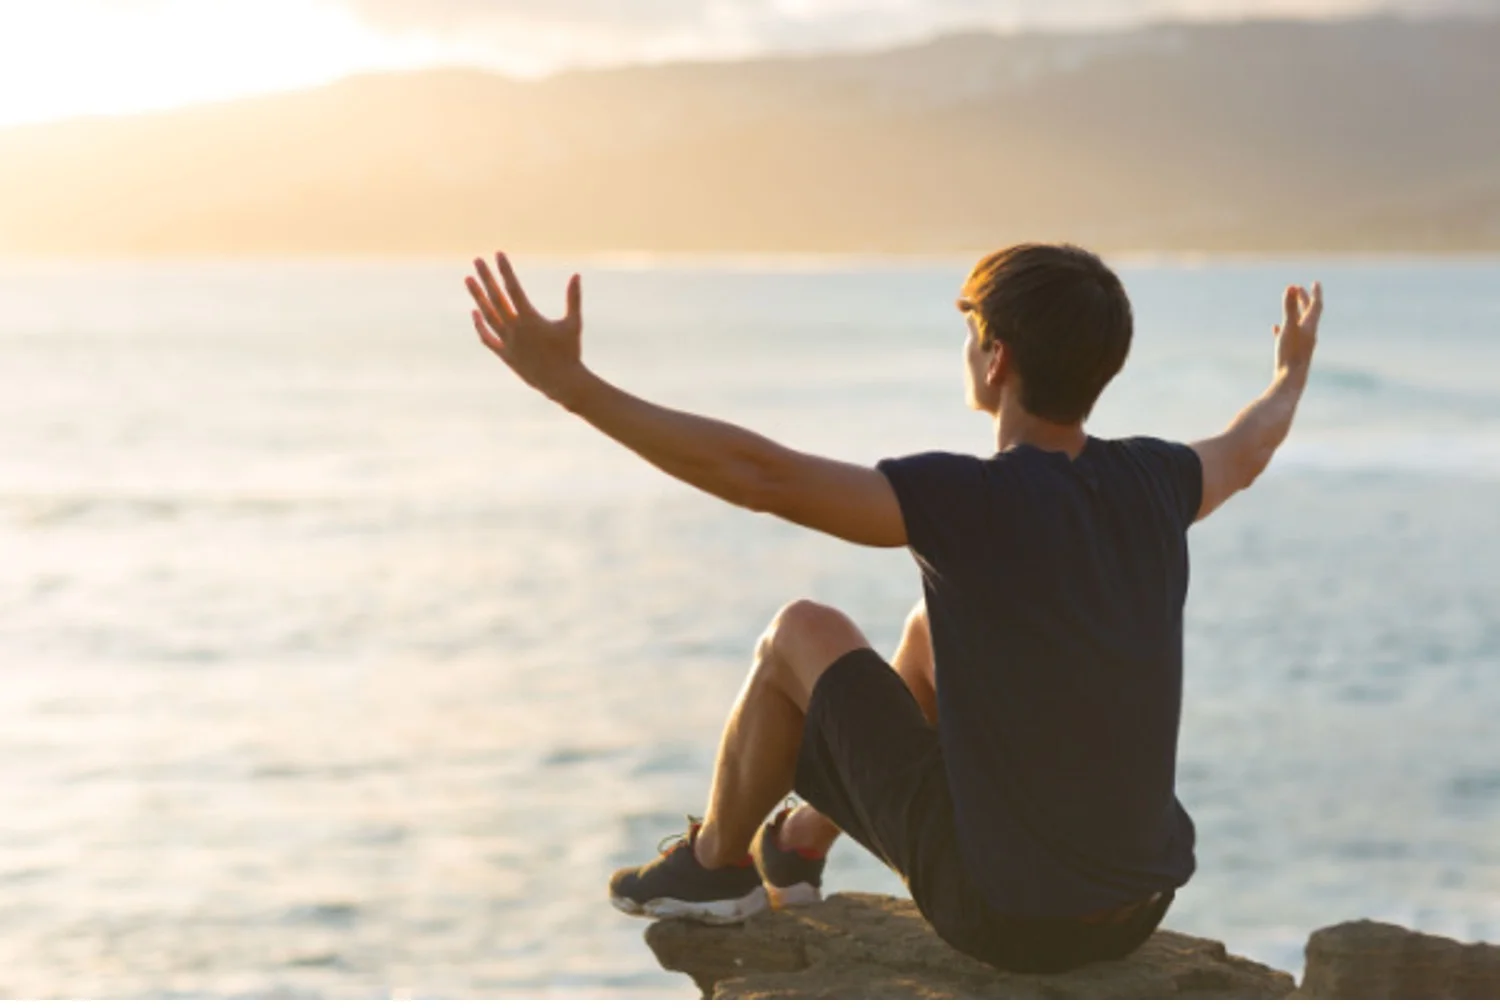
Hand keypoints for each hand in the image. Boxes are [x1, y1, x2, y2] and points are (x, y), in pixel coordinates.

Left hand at [466, 252, 587, 404]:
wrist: (562, 383)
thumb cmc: (570, 352)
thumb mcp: (573, 323)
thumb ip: (573, 298)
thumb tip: (576, 274)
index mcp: (530, 319)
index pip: (513, 288)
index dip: (505, 270)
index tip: (498, 254)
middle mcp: (515, 329)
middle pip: (496, 298)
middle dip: (486, 277)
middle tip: (476, 260)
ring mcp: (507, 342)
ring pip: (487, 315)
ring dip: (477, 297)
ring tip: (468, 279)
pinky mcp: (505, 355)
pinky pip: (487, 338)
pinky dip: (480, 325)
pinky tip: (475, 312)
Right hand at [1274, 281, 1322, 376]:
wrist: (1291, 380)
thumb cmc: (1291, 353)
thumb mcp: (1289, 327)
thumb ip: (1290, 307)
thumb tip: (1290, 287)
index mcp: (1310, 327)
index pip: (1316, 306)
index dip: (1315, 293)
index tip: (1315, 283)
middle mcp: (1308, 334)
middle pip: (1308, 313)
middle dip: (1304, 300)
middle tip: (1298, 289)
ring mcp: (1300, 344)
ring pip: (1299, 324)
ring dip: (1294, 313)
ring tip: (1288, 306)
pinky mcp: (1291, 353)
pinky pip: (1289, 337)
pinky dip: (1284, 329)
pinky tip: (1276, 328)